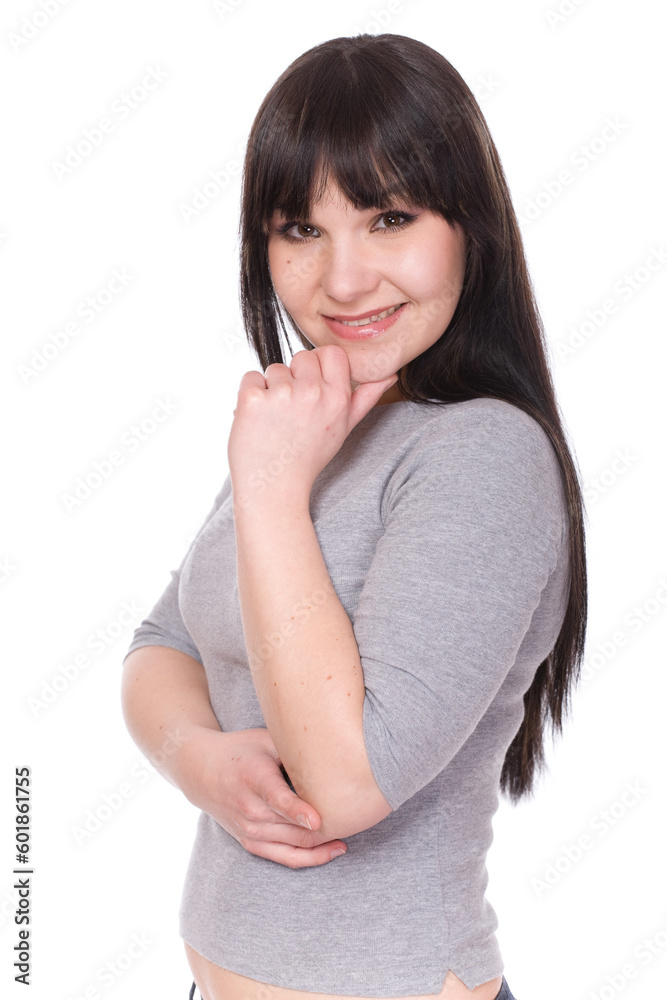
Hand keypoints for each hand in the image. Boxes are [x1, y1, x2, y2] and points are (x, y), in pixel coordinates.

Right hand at [177, 726, 348, 867]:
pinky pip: (283, 858)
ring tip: (347, 837)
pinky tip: (331, 851)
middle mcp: (249, 808)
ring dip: (320, 845)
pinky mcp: (249, 842)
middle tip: (355, 821)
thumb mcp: (265, 740)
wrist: (200, 770)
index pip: (277, 800)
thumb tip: (332, 756)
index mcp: (253, 777)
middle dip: (323, 830)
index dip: (298, 812)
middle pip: (291, 828)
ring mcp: (248, 829)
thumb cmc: (242, 750)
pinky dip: (308, 858)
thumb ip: (294, 751)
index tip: (319, 819)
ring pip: (291, 846)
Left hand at [227, 345, 397, 506]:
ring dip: (271, 388)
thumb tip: (388, 375)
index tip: (311, 383)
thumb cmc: (307, 458)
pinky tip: (258, 420)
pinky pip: (251, 377)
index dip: (320, 364)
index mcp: (337, 398)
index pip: (332, 353)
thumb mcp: (343, 429)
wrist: (274, 487)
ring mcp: (280, 394)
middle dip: (295, 376)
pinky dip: (250, 395)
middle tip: (292, 408)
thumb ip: (365, 399)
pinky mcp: (252, 399)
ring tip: (275, 419)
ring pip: (275, 368)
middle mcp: (312, 393)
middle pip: (302, 356)